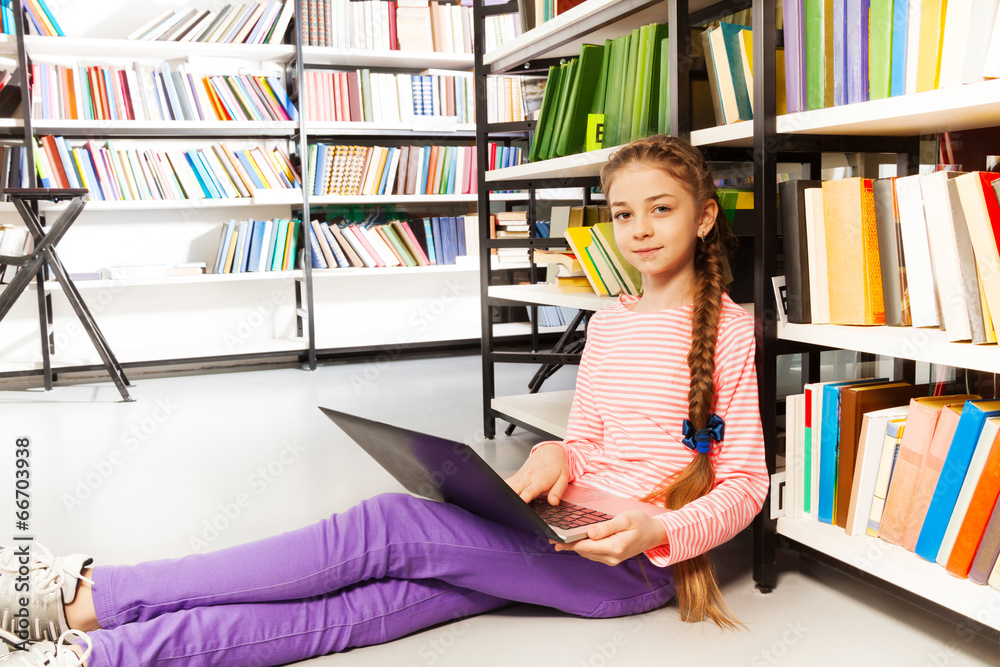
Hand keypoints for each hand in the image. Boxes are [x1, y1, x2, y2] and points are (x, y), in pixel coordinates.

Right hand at [505, 443, 569, 504]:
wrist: (550, 451)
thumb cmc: (557, 466)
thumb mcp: (563, 479)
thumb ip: (557, 492)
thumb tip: (554, 502)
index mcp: (539, 481)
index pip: (528, 492)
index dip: (522, 500)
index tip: (518, 507)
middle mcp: (528, 478)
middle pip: (515, 491)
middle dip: (510, 500)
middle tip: (506, 510)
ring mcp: (521, 476)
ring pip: (508, 486)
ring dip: (504, 495)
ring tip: (500, 504)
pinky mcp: (517, 475)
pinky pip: (507, 482)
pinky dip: (502, 489)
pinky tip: (499, 496)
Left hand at [552, 511, 666, 565]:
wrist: (655, 534)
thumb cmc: (641, 523)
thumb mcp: (625, 519)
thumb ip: (607, 527)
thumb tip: (590, 533)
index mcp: (615, 547)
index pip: (587, 546)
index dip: (570, 543)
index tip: (557, 540)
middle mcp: (612, 557)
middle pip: (585, 551)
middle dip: (569, 546)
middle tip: (552, 540)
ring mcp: (612, 560)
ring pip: (588, 554)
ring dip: (574, 548)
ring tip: (559, 542)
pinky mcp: (612, 559)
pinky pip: (594, 555)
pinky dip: (583, 549)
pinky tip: (575, 544)